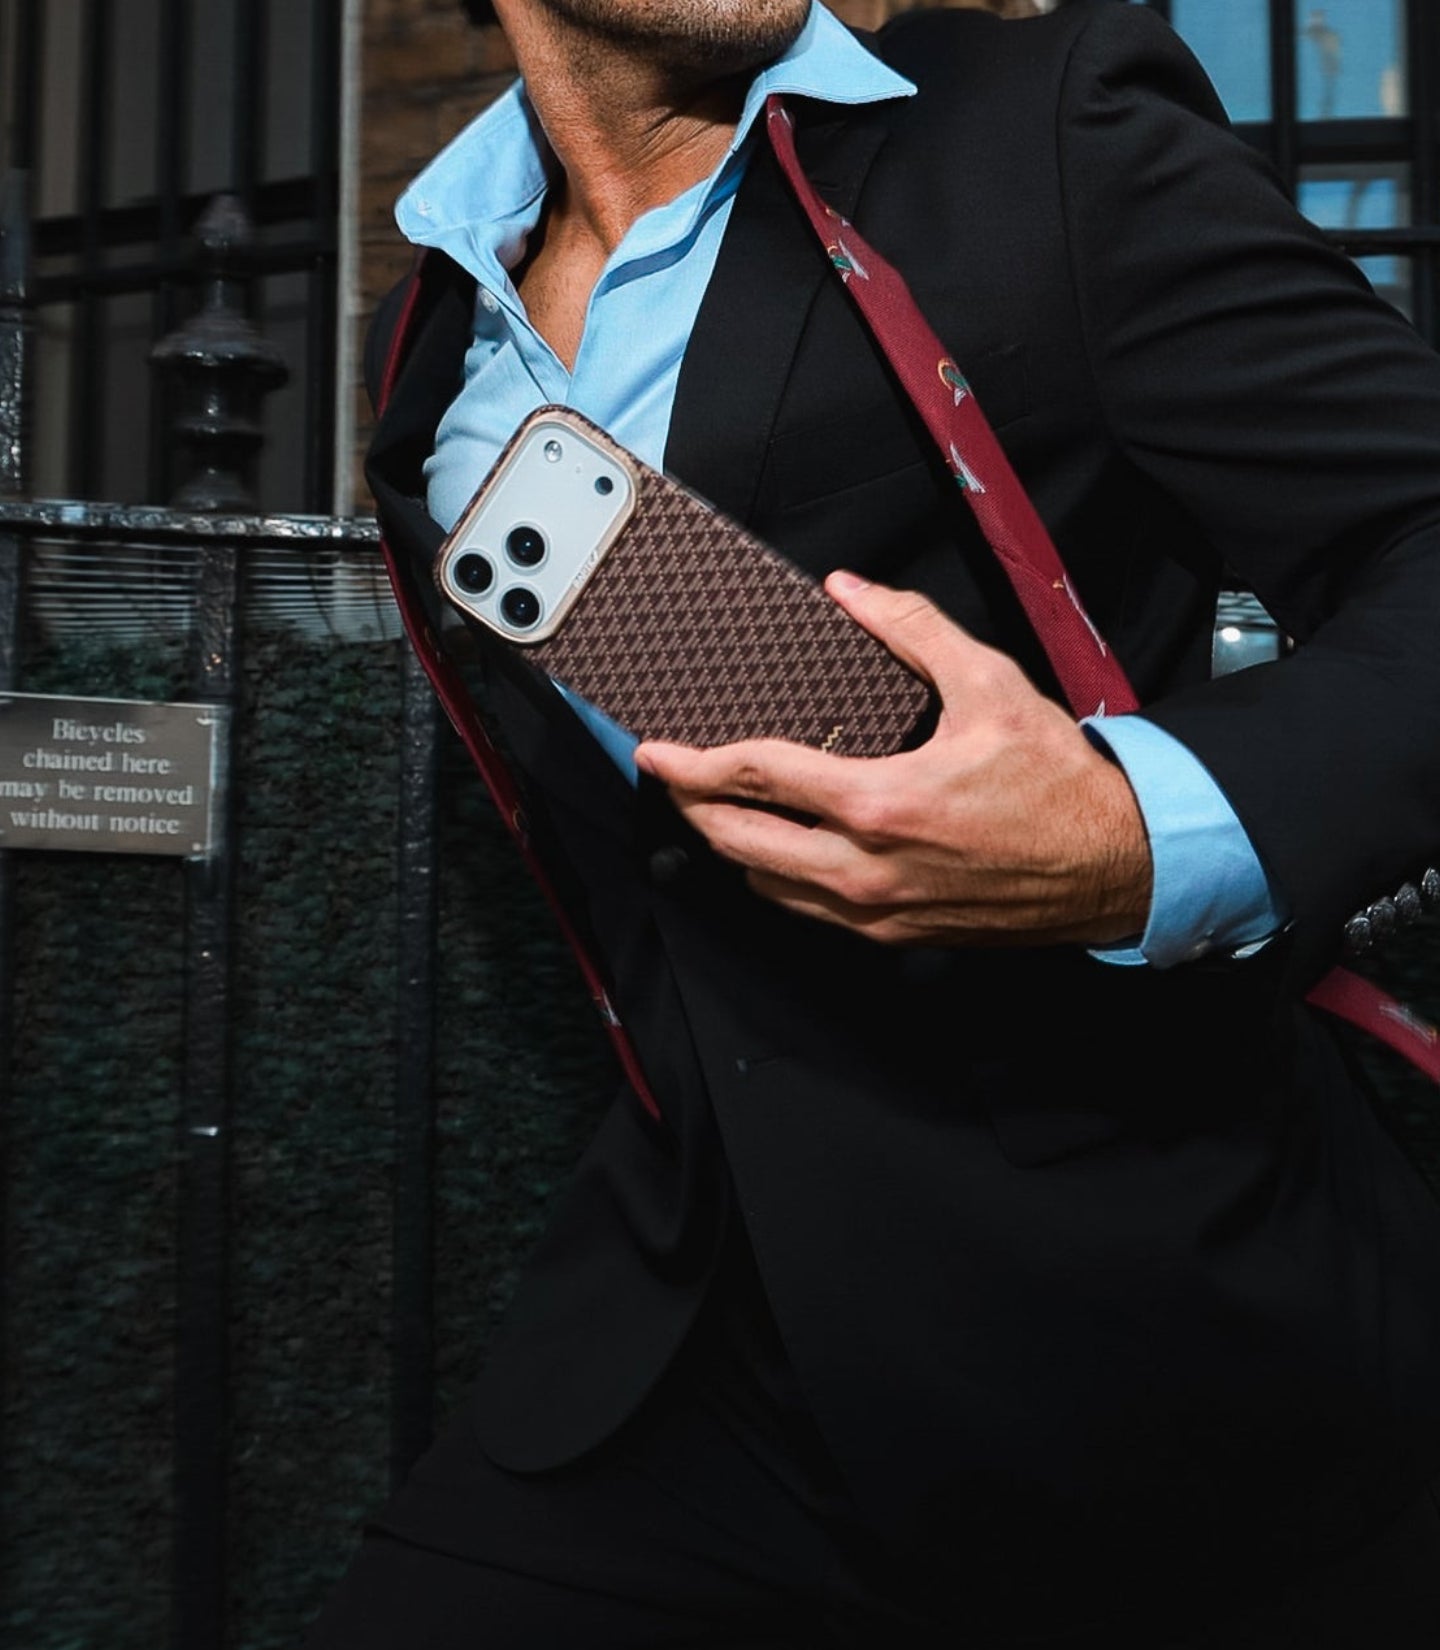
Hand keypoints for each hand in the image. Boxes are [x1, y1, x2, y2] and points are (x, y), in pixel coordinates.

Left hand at [634, 571, 1152, 948]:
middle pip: (737, 843)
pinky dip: (774, 876)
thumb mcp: (989, 685)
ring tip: (717, 807)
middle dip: (690, 807)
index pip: (754, 780)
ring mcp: (874, 911)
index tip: (656, 750)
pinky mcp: (892, 934)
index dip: (691, 764)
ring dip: (728, 845)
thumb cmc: (1058, 785)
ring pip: (764, 884)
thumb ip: (913, 631)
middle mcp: (865, 869)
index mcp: (878, 805)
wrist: (1114, 867)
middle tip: (673, 778)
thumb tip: (851, 591)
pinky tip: (777, 848)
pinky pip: (806, 910)